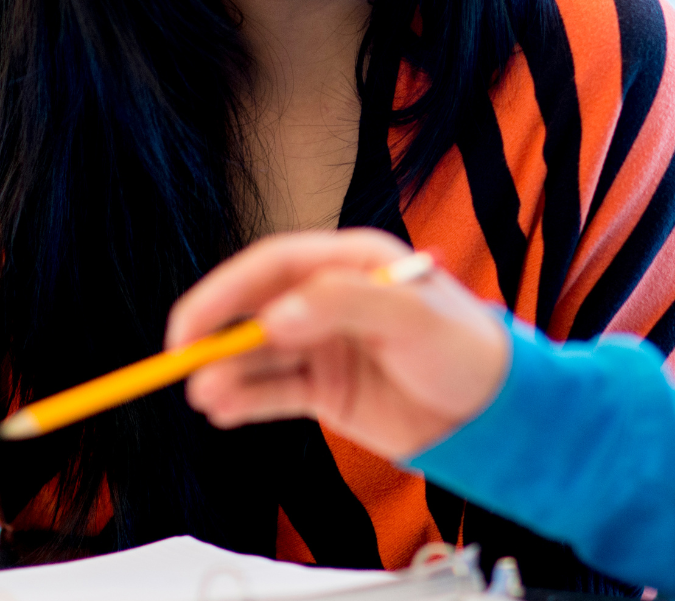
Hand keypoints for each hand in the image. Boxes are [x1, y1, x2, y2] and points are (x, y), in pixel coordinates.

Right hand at [171, 229, 511, 459]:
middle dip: (215, 334)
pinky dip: (245, 401)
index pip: (272, 265)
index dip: (225, 290)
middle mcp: (330, 301)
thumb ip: (343, 306)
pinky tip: (222, 410)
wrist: (494, 411)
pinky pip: (275, 392)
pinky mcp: (326, 389)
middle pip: (255, 309)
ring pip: (260, 356)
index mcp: (349, 263)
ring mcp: (325, 346)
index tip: (193, 322)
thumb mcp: (409, 316)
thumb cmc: (463, 346)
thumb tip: (273, 317)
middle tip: (181, 361)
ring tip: (205, 397)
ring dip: (226, 373)